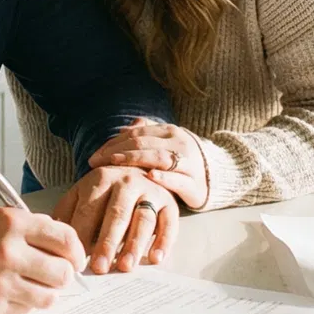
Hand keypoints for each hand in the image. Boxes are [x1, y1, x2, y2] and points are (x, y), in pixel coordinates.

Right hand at [0, 206, 85, 313]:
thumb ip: (26, 227)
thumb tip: (59, 245)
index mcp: (12, 223)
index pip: (65, 239)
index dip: (75, 251)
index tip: (74, 258)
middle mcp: (10, 253)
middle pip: (63, 272)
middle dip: (63, 274)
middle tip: (55, 274)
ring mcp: (1, 284)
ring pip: (49, 297)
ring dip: (45, 292)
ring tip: (32, 285)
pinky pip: (25, 311)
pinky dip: (23, 304)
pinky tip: (8, 293)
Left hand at [52, 166, 177, 273]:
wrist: (140, 166)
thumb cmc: (106, 189)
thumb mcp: (82, 191)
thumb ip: (67, 211)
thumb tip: (51, 236)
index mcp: (101, 179)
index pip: (89, 210)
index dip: (82, 235)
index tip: (75, 259)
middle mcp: (128, 182)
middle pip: (117, 215)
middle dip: (107, 242)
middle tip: (100, 268)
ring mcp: (151, 191)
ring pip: (143, 219)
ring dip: (134, 244)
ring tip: (125, 266)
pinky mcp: (170, 203)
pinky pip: (169, 223)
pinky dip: (164, 241)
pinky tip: (156, 258)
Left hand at [90, 118, 208, 209]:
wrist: (220, 176)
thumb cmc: (185, 161)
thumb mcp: (167, 143)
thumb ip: (147, 134)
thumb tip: (124, 129)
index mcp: (169, 131)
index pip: (136, 133)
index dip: (113, 143)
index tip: (94, 155)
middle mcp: (179, 143)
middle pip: (143, 143)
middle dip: (116, 152)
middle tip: (95, 162)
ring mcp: (189, 162)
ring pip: (158, 157)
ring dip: (133, 160)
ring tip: (114, 164)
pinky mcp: (195, 184)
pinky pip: (178, 179)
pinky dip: (163, 177)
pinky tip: (149, 177)